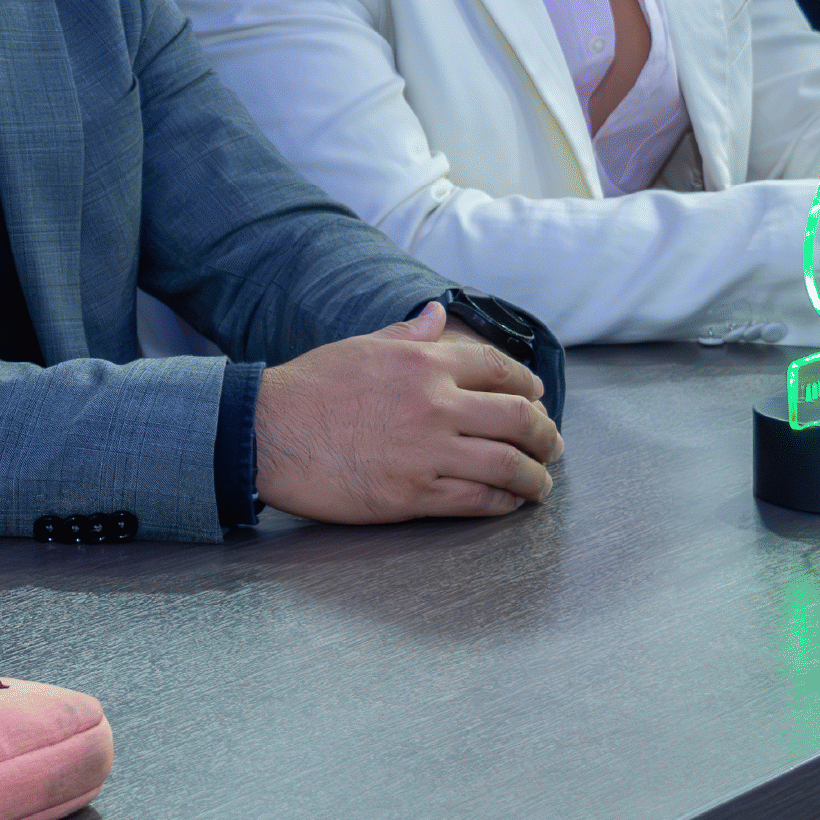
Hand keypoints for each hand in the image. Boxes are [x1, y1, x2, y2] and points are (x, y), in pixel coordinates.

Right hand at [253, 302, 563, 522]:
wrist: (266, 433)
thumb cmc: (310, 388)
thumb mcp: (363, 346)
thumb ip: (409, 335)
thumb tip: (438, 315)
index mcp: (426, 362)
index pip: (500, 369)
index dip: (529, 386)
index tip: (539, 399)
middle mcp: (436, 403)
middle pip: (517, 418)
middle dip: (544, 434)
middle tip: (553, 446)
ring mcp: (427, 451)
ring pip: (506, 464)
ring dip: (534, 476)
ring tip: (541, 484)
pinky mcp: (412, 494)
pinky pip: (475, 500)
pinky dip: (501, 503)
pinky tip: (507, 504)